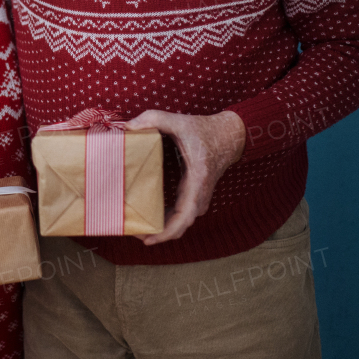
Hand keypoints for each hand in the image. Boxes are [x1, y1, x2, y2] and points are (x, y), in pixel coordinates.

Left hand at [124, 109, 245, 245]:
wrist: (229, 136)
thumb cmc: (204, 130)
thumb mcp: (178, 121)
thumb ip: (153, 118)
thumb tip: (128, 126)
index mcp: (197, 180)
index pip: (184, 216)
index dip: (166, 232)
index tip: (149, 240)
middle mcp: (200, 195)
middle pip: (181, 226)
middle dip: (159, 234)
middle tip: (134, 234)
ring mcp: (200, 198)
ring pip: (181, 223)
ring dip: (162, 230)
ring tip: (138, 229)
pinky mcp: (196, 197)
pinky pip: (182, 216)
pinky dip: (167, 222)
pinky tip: (150, 220)